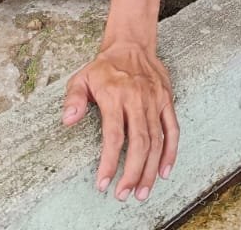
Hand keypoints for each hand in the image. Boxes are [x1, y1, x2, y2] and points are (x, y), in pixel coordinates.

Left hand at [62, 41, 178, 201]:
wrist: (131, 44)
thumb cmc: (104, 67)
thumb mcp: (81, 78)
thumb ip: (73, 100)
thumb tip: (68, 120)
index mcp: (115, 95)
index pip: (114, 136)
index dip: (110, 163)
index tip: (104, 183)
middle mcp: (137, 99)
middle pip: (138, 143)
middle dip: (132, 173)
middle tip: (124, 195)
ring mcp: (155, 100)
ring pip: (156, 140)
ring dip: (150, 169)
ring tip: (142, 191)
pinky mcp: (167, 100)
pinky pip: (172, 129)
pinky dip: (170, 152)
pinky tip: (164, 171)